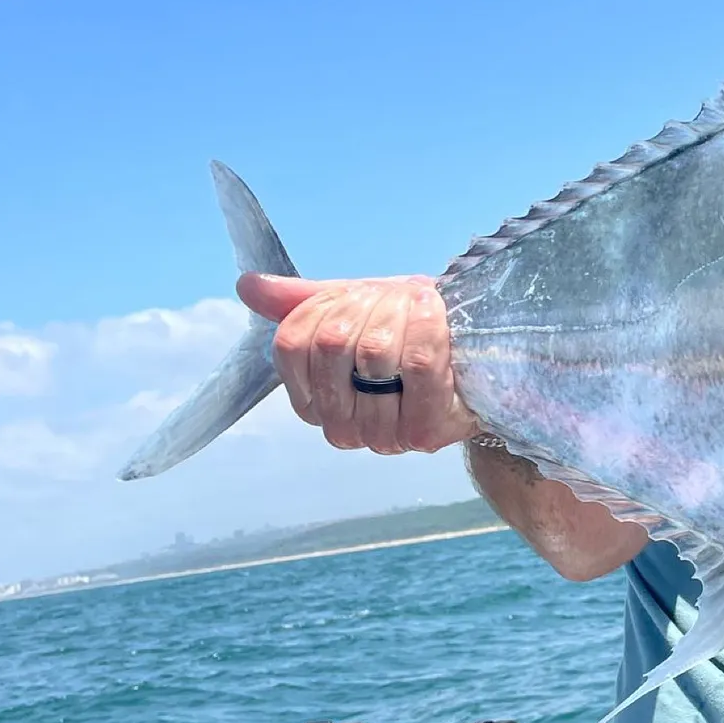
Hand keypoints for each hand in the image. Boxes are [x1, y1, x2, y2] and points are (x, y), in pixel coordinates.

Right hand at [237, 273, 478, 454]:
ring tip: (421, 302)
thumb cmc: (408, 336)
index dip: (326, 308)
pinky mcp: (424, 431)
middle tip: (397, 296)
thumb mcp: (356, 311)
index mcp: (313, 400)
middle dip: (367, 306)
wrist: (475, 363)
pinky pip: (417, 363)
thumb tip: (247, 285)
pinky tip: (434, 310)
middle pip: (333, 344)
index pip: (293, 344)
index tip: (360, 296)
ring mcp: (381, 436)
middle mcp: (340, 428)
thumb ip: (302, 302)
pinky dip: (426, 326)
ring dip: (400, 312)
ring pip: (375, 352)